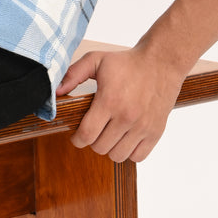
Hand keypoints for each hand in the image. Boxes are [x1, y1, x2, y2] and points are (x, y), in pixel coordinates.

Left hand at [56, 46, 184, 162]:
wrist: (160, 62)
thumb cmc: (127, 62)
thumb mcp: (96, 60)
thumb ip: (73, 74)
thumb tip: (56, 91)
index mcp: (109, 100)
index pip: (86, 135)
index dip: (77, 139)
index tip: (77, 135)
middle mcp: (126, 117)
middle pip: (100, 147)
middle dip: (93, 140)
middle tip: (95, 128)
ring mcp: (142, 127)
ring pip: (117, 156)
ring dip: (110, 147)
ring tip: (110, 133)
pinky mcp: (155, 132)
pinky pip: (137, 157)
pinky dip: (130, 151)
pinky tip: (126, 137)